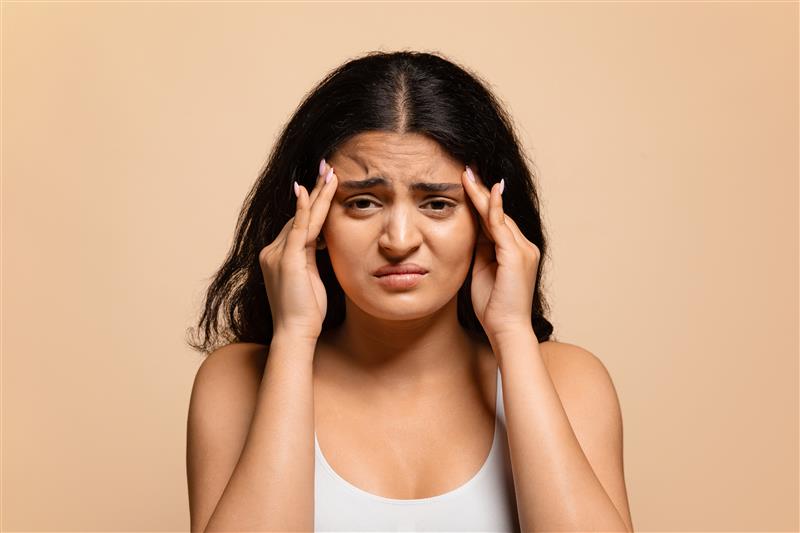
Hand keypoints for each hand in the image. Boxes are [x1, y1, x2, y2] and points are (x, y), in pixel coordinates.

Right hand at [259, 159, 337, 341]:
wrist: (295, 333)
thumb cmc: (306, 312)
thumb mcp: (310, 280)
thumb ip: (313, 259)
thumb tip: (324, 243)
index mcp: (278, 256)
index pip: (298, 223)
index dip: (312, 203)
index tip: (324, 184)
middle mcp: (272, 250)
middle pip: (298, 214)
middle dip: (315, 190)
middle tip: (327, 166)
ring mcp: (277, 254)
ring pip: (301, 217)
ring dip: (317, 193)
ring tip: (330, 172)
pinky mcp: (287, 259)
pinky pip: (297, 228)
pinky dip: (303, 208)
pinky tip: (309, 191)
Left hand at [461, 165, 540, 340]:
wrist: (506, 329)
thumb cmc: (493, 307)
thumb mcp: (482, 273)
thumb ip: (479, 252)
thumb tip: (468, 235)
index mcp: (514, 251)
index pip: (496, 220)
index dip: (481, 201)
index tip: (467, 182)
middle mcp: (524, 246)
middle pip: (498, 212)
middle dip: (481, 190)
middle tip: (466, 168)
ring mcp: (523, 249)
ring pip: (499, 215)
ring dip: (482, 193)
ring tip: (466, 173)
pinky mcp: (516, 255)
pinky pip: (501, 226)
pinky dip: (493, 207)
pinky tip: (484, 192)